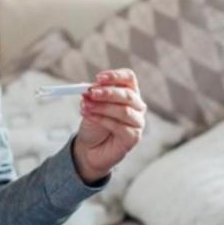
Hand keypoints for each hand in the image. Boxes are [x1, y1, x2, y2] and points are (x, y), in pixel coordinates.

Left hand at [72, 68, 146, 183]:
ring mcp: (137, 122)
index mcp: (128, 92)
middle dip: (107, 93)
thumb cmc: (94, 123)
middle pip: (128, 94)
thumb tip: (89, 88)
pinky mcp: (134, 137)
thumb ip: (93, 95)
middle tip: (90, 93)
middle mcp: (137, 106)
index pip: (129, 78)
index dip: (115, 76)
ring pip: (124, 111)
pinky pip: (120, 127)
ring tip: (85, 107)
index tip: (98, 78)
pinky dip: (102, 120)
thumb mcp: (91, 105)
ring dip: (102, 107)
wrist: (89, 148)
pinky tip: (90, 117)